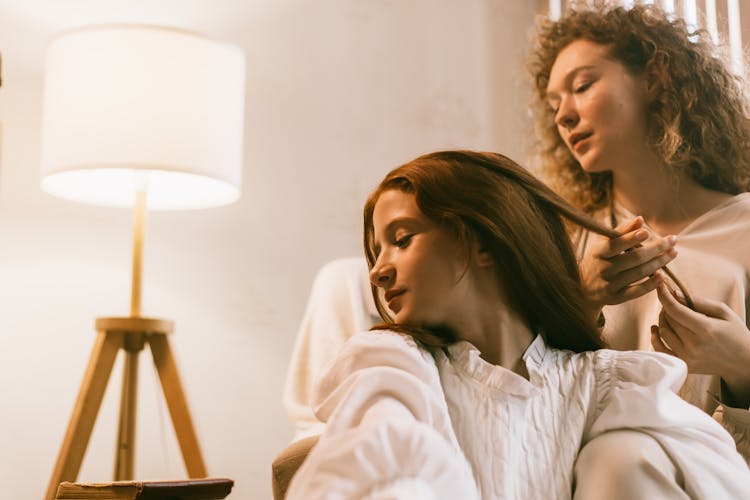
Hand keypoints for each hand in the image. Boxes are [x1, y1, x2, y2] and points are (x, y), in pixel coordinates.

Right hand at [580, 216, 676, 311]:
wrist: (581, 289)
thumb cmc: (597, 260)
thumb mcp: (602, 244)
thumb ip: (621, 231)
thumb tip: (640, 219)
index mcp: (598, 252)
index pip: (615, 244)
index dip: (631, 238)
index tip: (647, 231)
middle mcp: (603, 269)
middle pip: (633, 258)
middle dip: (655, 248)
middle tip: (672, 240)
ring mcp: (609, 284)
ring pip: (638, 273)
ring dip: (658, 263)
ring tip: (673, 253)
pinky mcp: (615, 298)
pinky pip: (635, 292)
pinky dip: (650, 285)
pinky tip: (662, 277)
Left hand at [653, 282, 749, 406]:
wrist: (744, 363)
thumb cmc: (736, 334)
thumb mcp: (723, 312)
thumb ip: (698, 301)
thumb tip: (674, 293)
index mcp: (705, 329)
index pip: (675, 310)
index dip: (664, 296)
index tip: (659, 285)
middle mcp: (694, 345)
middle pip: (668, 320)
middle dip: (666, 306)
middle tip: (672, 301)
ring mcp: (688, 357)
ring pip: (663, 333)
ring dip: (662, 320)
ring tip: (670, 313)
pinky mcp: (684, 366)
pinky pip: (660, 351)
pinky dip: (654, 338)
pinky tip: (656, 328)